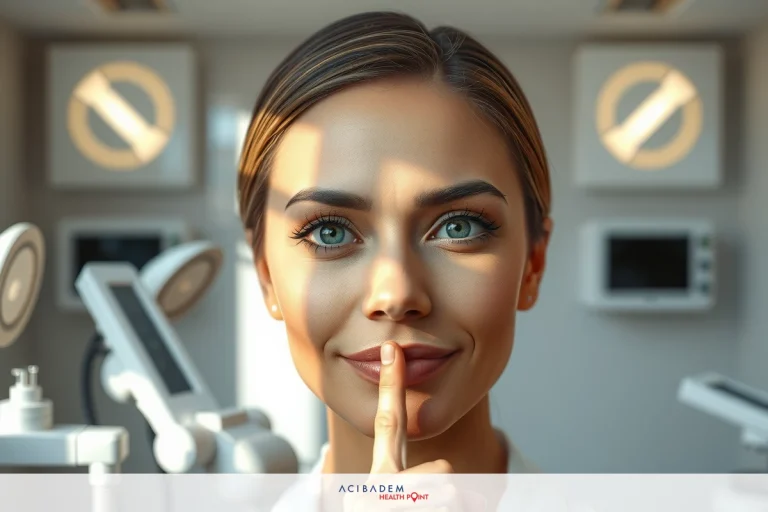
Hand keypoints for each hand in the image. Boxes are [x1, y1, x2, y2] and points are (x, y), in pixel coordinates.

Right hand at [343, 342, 473, 511]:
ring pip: (457, 497)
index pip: (387, 425)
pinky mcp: (412, 511)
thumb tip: (435, 476)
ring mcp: (398, 504)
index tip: (393, 351)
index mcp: (378, 481)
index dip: (391, 387)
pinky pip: (465, 508)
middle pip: (445, 473)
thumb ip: (404, 486)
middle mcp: (383, 490)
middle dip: (449, 496)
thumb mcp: (386, 505)